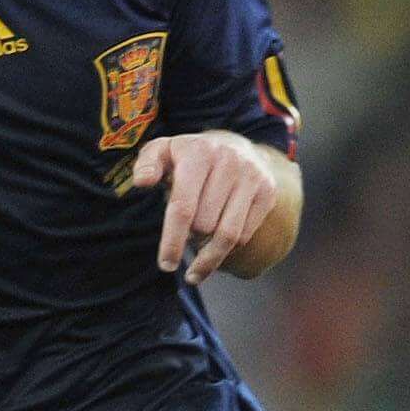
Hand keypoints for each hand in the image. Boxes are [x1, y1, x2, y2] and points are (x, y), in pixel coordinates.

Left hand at [128, 131, 289, 282]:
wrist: (235, 145)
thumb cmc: (189, 156)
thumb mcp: (163, 151)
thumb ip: (147, 164)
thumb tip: (142, 182)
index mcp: (199, 152)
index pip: (183, 207)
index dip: (173, 241)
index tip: (166, 265)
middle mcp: (229, 162)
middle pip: (204, 225)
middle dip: (191, 237)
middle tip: (187, 232)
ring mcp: (252, 177)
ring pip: (228, 235)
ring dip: (210, 254)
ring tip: (199, 261)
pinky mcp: (267, 192)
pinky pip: (245, 235)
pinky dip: (228, 248)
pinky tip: (217, 245)